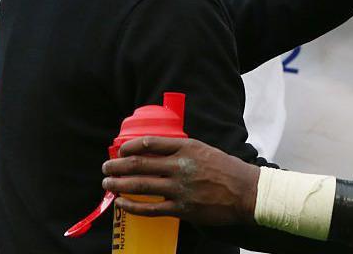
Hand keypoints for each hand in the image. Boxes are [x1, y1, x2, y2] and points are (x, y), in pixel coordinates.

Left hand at [102, 136, 259, 225]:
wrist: (246, 192)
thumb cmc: (227, 170)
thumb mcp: (205, 150)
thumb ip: (183, 150)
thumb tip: (158, 153)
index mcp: (186, 148)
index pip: (150, 143)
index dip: (130, 147)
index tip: (120, 150)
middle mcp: (180, 166)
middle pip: (139, 164)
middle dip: (117, 166)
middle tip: (106, 167)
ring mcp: (180, 188)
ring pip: (140, 185)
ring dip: (119, 184)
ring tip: (107, 184)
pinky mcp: (182, 209)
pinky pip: (150, 208)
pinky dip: (132, 206)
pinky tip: (122, 203)